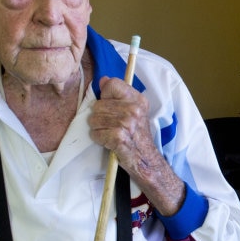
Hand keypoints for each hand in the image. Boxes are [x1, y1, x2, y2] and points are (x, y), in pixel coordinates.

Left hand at [88, 77, 184, 215]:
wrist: (146, 160)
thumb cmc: (137, 136)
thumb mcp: (133, 111)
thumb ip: (118, 94)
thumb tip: (103, 79)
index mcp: (138, 100)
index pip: (112, 84)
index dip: (106, 96)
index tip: (111, 107)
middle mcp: (134, 109)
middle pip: (98, 104)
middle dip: (99, 116)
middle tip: (111, 126)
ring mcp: (127, 123)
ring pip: (94, 119)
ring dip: (98, 129)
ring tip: (109, 134)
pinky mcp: (119, 137)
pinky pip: (95, 133)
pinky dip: (98, 139)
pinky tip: (108, 142)